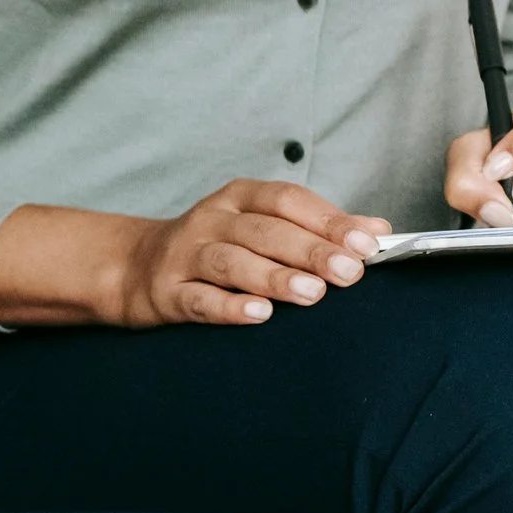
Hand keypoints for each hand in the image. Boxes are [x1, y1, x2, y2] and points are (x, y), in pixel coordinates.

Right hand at [0, 182, 389, 328]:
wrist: (134, 267)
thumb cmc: (214, 247)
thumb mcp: (261, 226)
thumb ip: (317, 228)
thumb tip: (378, 231)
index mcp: (239, 197)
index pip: (287, 200)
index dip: (328, 220)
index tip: (366, 243)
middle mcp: (212, 219)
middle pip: (265, 231)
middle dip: (311, 251)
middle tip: (349, 273)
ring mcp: (186, 254)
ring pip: (233, 262)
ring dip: (275, 277)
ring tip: (312, 293)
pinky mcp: (167, 290)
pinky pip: (200, 299)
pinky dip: (229, 307)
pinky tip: (258, 315)